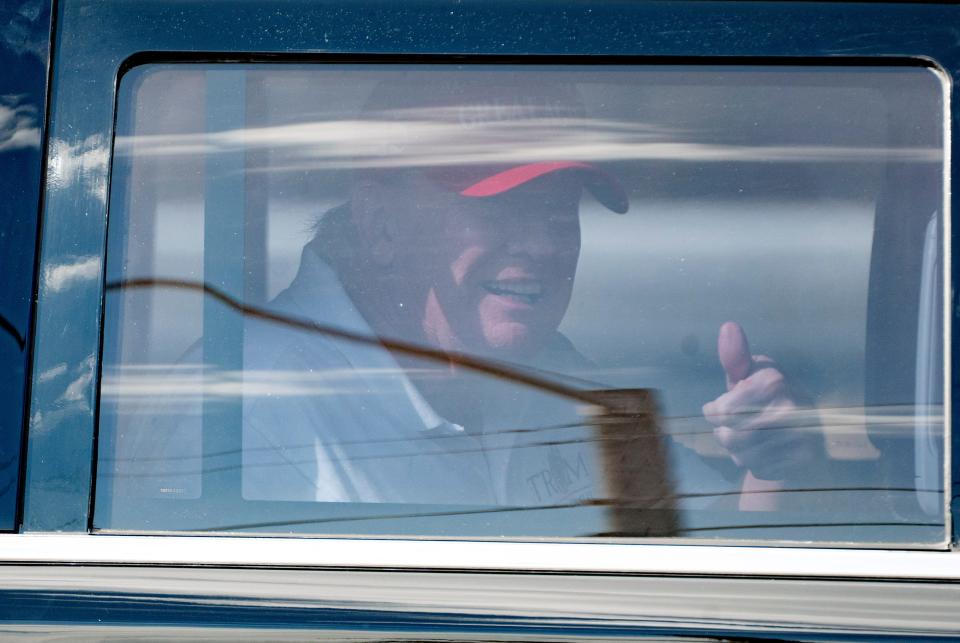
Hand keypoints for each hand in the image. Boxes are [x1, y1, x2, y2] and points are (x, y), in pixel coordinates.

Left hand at [702, 322, 820, 486]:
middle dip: (726, 434)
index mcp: (774, 380)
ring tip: (753, 438)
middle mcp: (792, 406)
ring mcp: (803, 434)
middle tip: (739, 426)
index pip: (721, 412)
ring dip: (739, 451)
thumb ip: (734, 356)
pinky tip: (768, 452)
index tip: (722, 407)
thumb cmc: (762, 397)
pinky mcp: (807, 459)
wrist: (799, 429)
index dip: (715, 413)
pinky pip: (761, 470)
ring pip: (743, 456)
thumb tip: (729, 326)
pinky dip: (757, 465)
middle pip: (730, 437)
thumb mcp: (746, 375)